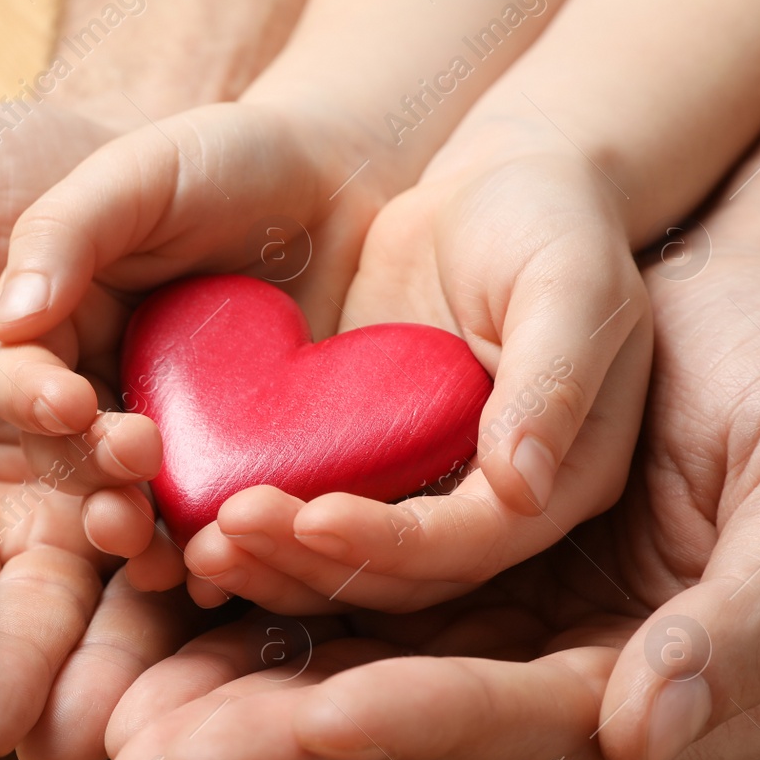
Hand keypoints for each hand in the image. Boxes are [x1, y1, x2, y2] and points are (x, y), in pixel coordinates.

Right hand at [0, 100, 385, 590]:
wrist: (341, 186)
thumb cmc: (229, 161)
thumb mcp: (138, 172)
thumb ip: (65, 232)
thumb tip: (13, 319)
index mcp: (58, 326)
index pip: (20, 379)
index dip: (34, 401)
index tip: (70, 405)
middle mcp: (100, 390)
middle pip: (67, 461)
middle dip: (88, 482)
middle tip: (130, 482)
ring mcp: (170, 437)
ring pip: (133, 505)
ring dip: (139, 537)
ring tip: (164, 554)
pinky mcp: (238, 468)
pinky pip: (214, 521)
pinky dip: (214, 552)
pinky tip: (227, 569)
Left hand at [98, 232, 759, 759]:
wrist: (735, 294)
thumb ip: (753, 620)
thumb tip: (651, 741)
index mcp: (656, 689)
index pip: (513, 723)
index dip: (412, 721)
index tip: (314, 723)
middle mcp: (553, 678)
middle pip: (399, 728)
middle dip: (272, 750)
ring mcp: (486, 629)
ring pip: (344, 675)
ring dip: (236, 691)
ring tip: (130, 704)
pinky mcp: (437, 575)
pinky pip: (333, 605)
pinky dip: (258, 605)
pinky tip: (178, 597)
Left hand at [187, 147, 652, 612]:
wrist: (498, 185)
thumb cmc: (554, 221)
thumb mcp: (568, 285)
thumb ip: (553, 381)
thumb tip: (521, 485)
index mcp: (556, 480)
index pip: (468, 544)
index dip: (389, 545)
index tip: (312, 519)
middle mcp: (489, 506)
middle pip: (396, 575)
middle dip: (308, 564)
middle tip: (221, 541)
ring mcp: (421, 488)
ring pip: (343, 563)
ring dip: (271, 564)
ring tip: (199, 548)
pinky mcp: (365, 459)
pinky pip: (309, 511)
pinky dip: (260, 527)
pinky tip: (191, 517)